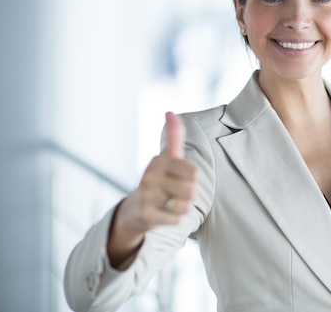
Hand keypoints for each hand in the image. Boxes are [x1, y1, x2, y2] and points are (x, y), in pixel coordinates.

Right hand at [107, 112, 197, 267]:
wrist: (135, 209)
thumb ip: (174, 137)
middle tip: (173, 193)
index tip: (179, 178)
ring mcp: (146, 196)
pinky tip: (163, 214)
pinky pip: (177, 219)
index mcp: (158, 160)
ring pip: (185, 206)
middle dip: (187, 194)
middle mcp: (149, 176)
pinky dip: (174, 218)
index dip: (192, 179)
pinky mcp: (146, 214)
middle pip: (192, 190)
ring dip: (182, 207)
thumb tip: (170, 112)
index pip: (195, 172)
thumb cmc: (159, 180)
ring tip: (168, 203)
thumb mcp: (168, 158)